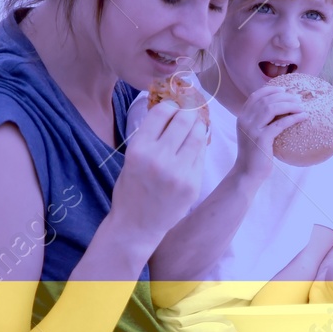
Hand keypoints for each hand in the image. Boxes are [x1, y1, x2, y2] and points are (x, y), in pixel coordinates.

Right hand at [110, 97, 207, 243]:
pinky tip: (194, 147)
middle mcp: (159, 158)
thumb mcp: (132, 158)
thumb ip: (150, 136)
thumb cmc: (131, 189)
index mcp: (139, 149)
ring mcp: (179, 173)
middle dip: (188, 113)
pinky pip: (201, 156)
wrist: (136, 226)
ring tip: (194, 127)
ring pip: (198, 136)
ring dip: (197, 127)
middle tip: (188, 113)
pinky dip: (199, 147)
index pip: (162, 112)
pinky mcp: (193, 184)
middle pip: (184, 120)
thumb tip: (171, 111)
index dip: (170, 105)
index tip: (173, 106)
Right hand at [230, 84, 309, 179]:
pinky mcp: (261, 139)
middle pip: (266, 100)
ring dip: (289, 105)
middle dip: (283, 96)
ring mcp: (252, 129)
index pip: (256, 96)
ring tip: (301, 106)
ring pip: (272, 108)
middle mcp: (245, 120)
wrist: (247, 173)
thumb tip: (279, 110)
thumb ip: (260, 121)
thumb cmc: (255, 154)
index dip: (270, 90)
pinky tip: (303, 116)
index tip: (284, 90)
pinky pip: (280, 124)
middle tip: (297, 98)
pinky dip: (293, 118)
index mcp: (242, 117)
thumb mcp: (254, 134)